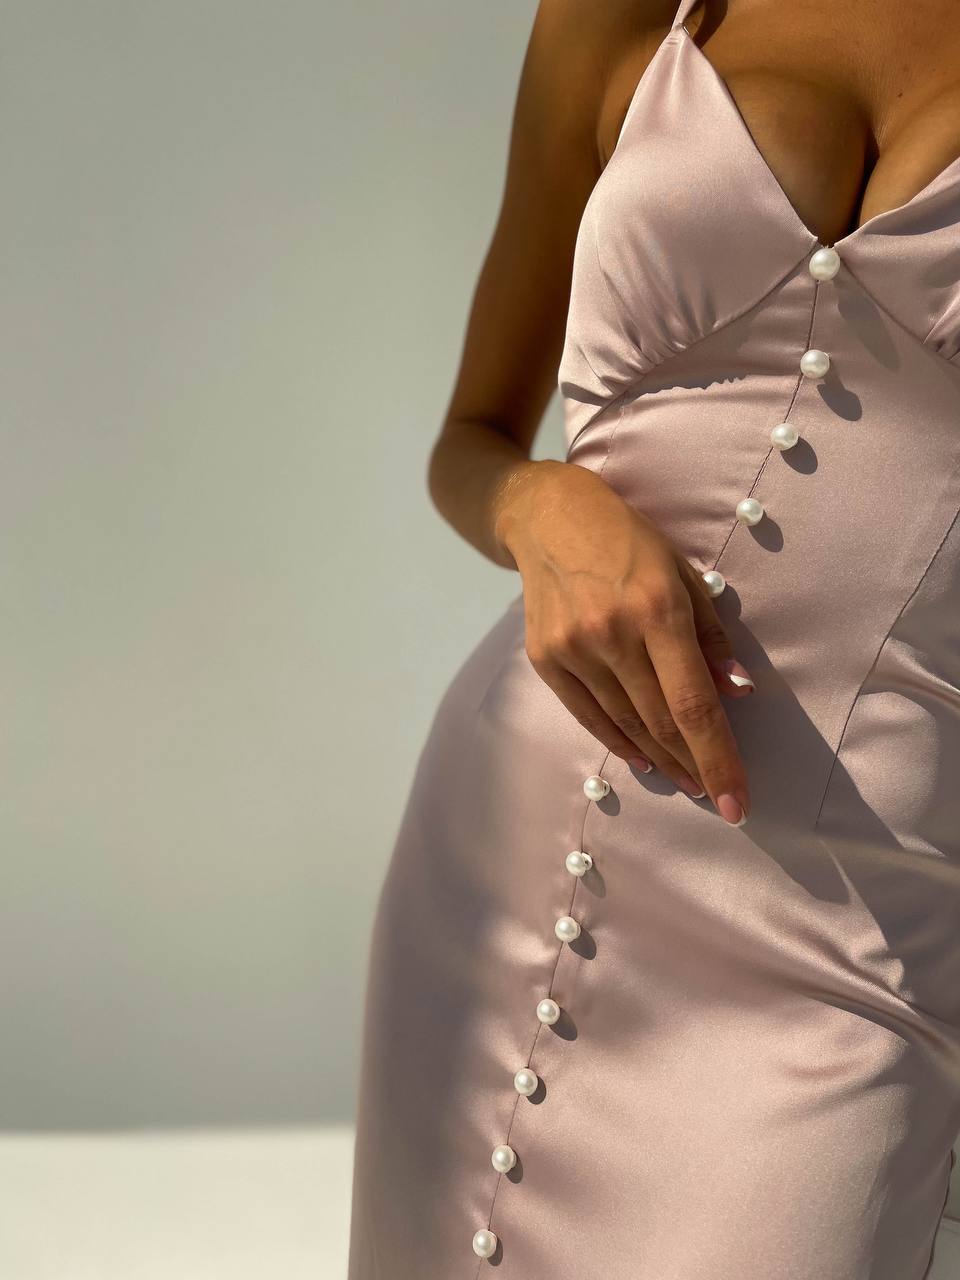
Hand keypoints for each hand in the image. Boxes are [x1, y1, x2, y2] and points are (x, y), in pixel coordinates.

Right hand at [496, 461, 752, 824]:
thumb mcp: (681, 572)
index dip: (718, 757)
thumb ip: (709, 635)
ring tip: (688, 782)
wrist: (546, 516)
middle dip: (695, 767)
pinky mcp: (545, 658)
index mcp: (657, 608)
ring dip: (663, 760)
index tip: (739, 802)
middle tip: (719, 796)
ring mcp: (573, 648)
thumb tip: (735, 692)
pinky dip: (619, 742)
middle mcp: (612, 633)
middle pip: (661, 721)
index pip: (693, 702)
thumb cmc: (627, 540)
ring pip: (626, 724)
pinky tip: (645, 760)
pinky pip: (588, 715)